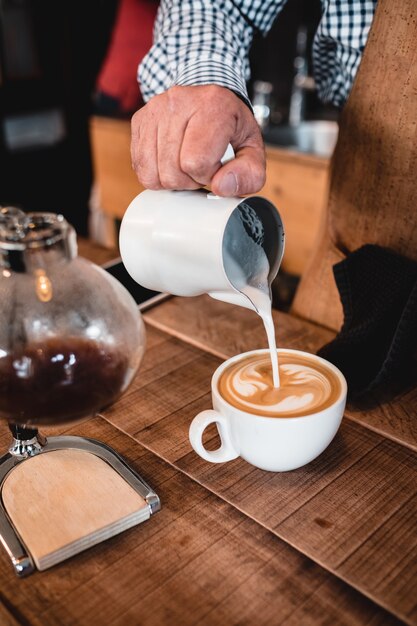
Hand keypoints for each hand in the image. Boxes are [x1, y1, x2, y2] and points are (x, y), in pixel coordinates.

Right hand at [131, 85, 265, 195]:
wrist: (211, 100)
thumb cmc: (231, 128)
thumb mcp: (252, 150)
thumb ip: (248, 174)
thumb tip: (220, 187)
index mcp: (213, 105)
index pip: (196, 162)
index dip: (207, 176)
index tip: (215, 166)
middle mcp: (179, 101)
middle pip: (172, 171)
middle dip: (188, 180)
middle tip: (200, 167)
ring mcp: (155, 109)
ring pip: (152, 172)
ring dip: (171, 179)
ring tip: (185, 164)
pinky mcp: (139, 119)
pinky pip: (140, 165)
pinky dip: (155, 173)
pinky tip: (171, 161)